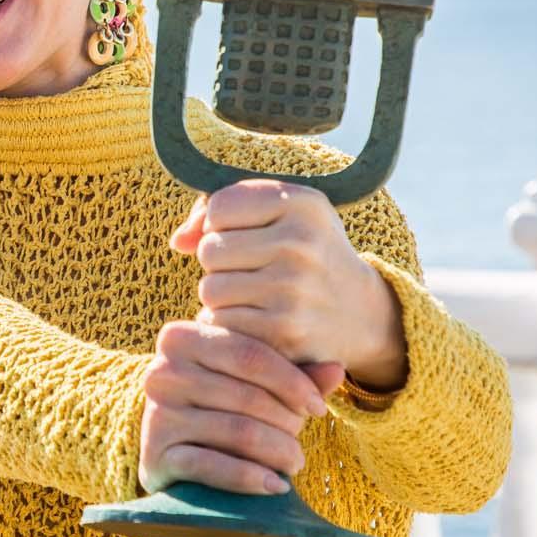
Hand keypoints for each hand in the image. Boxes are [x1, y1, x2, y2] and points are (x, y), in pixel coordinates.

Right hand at [137, 320, 345, 496]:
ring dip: (277, 451)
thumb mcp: (255, 384)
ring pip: (236, 430)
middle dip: (286, 422)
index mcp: (182, 337)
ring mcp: (155, 414)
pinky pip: (212, 465)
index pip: (250, 353)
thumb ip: (296, 376)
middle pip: (246, 395)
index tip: (320, 408)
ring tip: (295, 462)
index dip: (292, 382)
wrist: (174, 449)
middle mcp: (161, 371)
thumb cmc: (222, 406)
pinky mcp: (155, 455)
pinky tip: (276, 486)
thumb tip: (338, 369)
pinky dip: (250, 478)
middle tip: (301, 440)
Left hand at [171, 180, 407, 391]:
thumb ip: (218, 210)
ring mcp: (294, 290)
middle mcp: (301, 243)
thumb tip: (178, 242)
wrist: (358, 312)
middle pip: (210, 250)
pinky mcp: (284, 333)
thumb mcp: (278, 214)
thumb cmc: (303, 253)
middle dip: (221, 262)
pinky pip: (221, 324)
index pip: (220, 206)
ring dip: (223, 296)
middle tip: (253, 269)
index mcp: (302, 203)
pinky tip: (258, 320)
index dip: (222, 224)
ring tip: (256, 295)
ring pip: (210, 289)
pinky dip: (231, 325)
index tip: (247, 234)